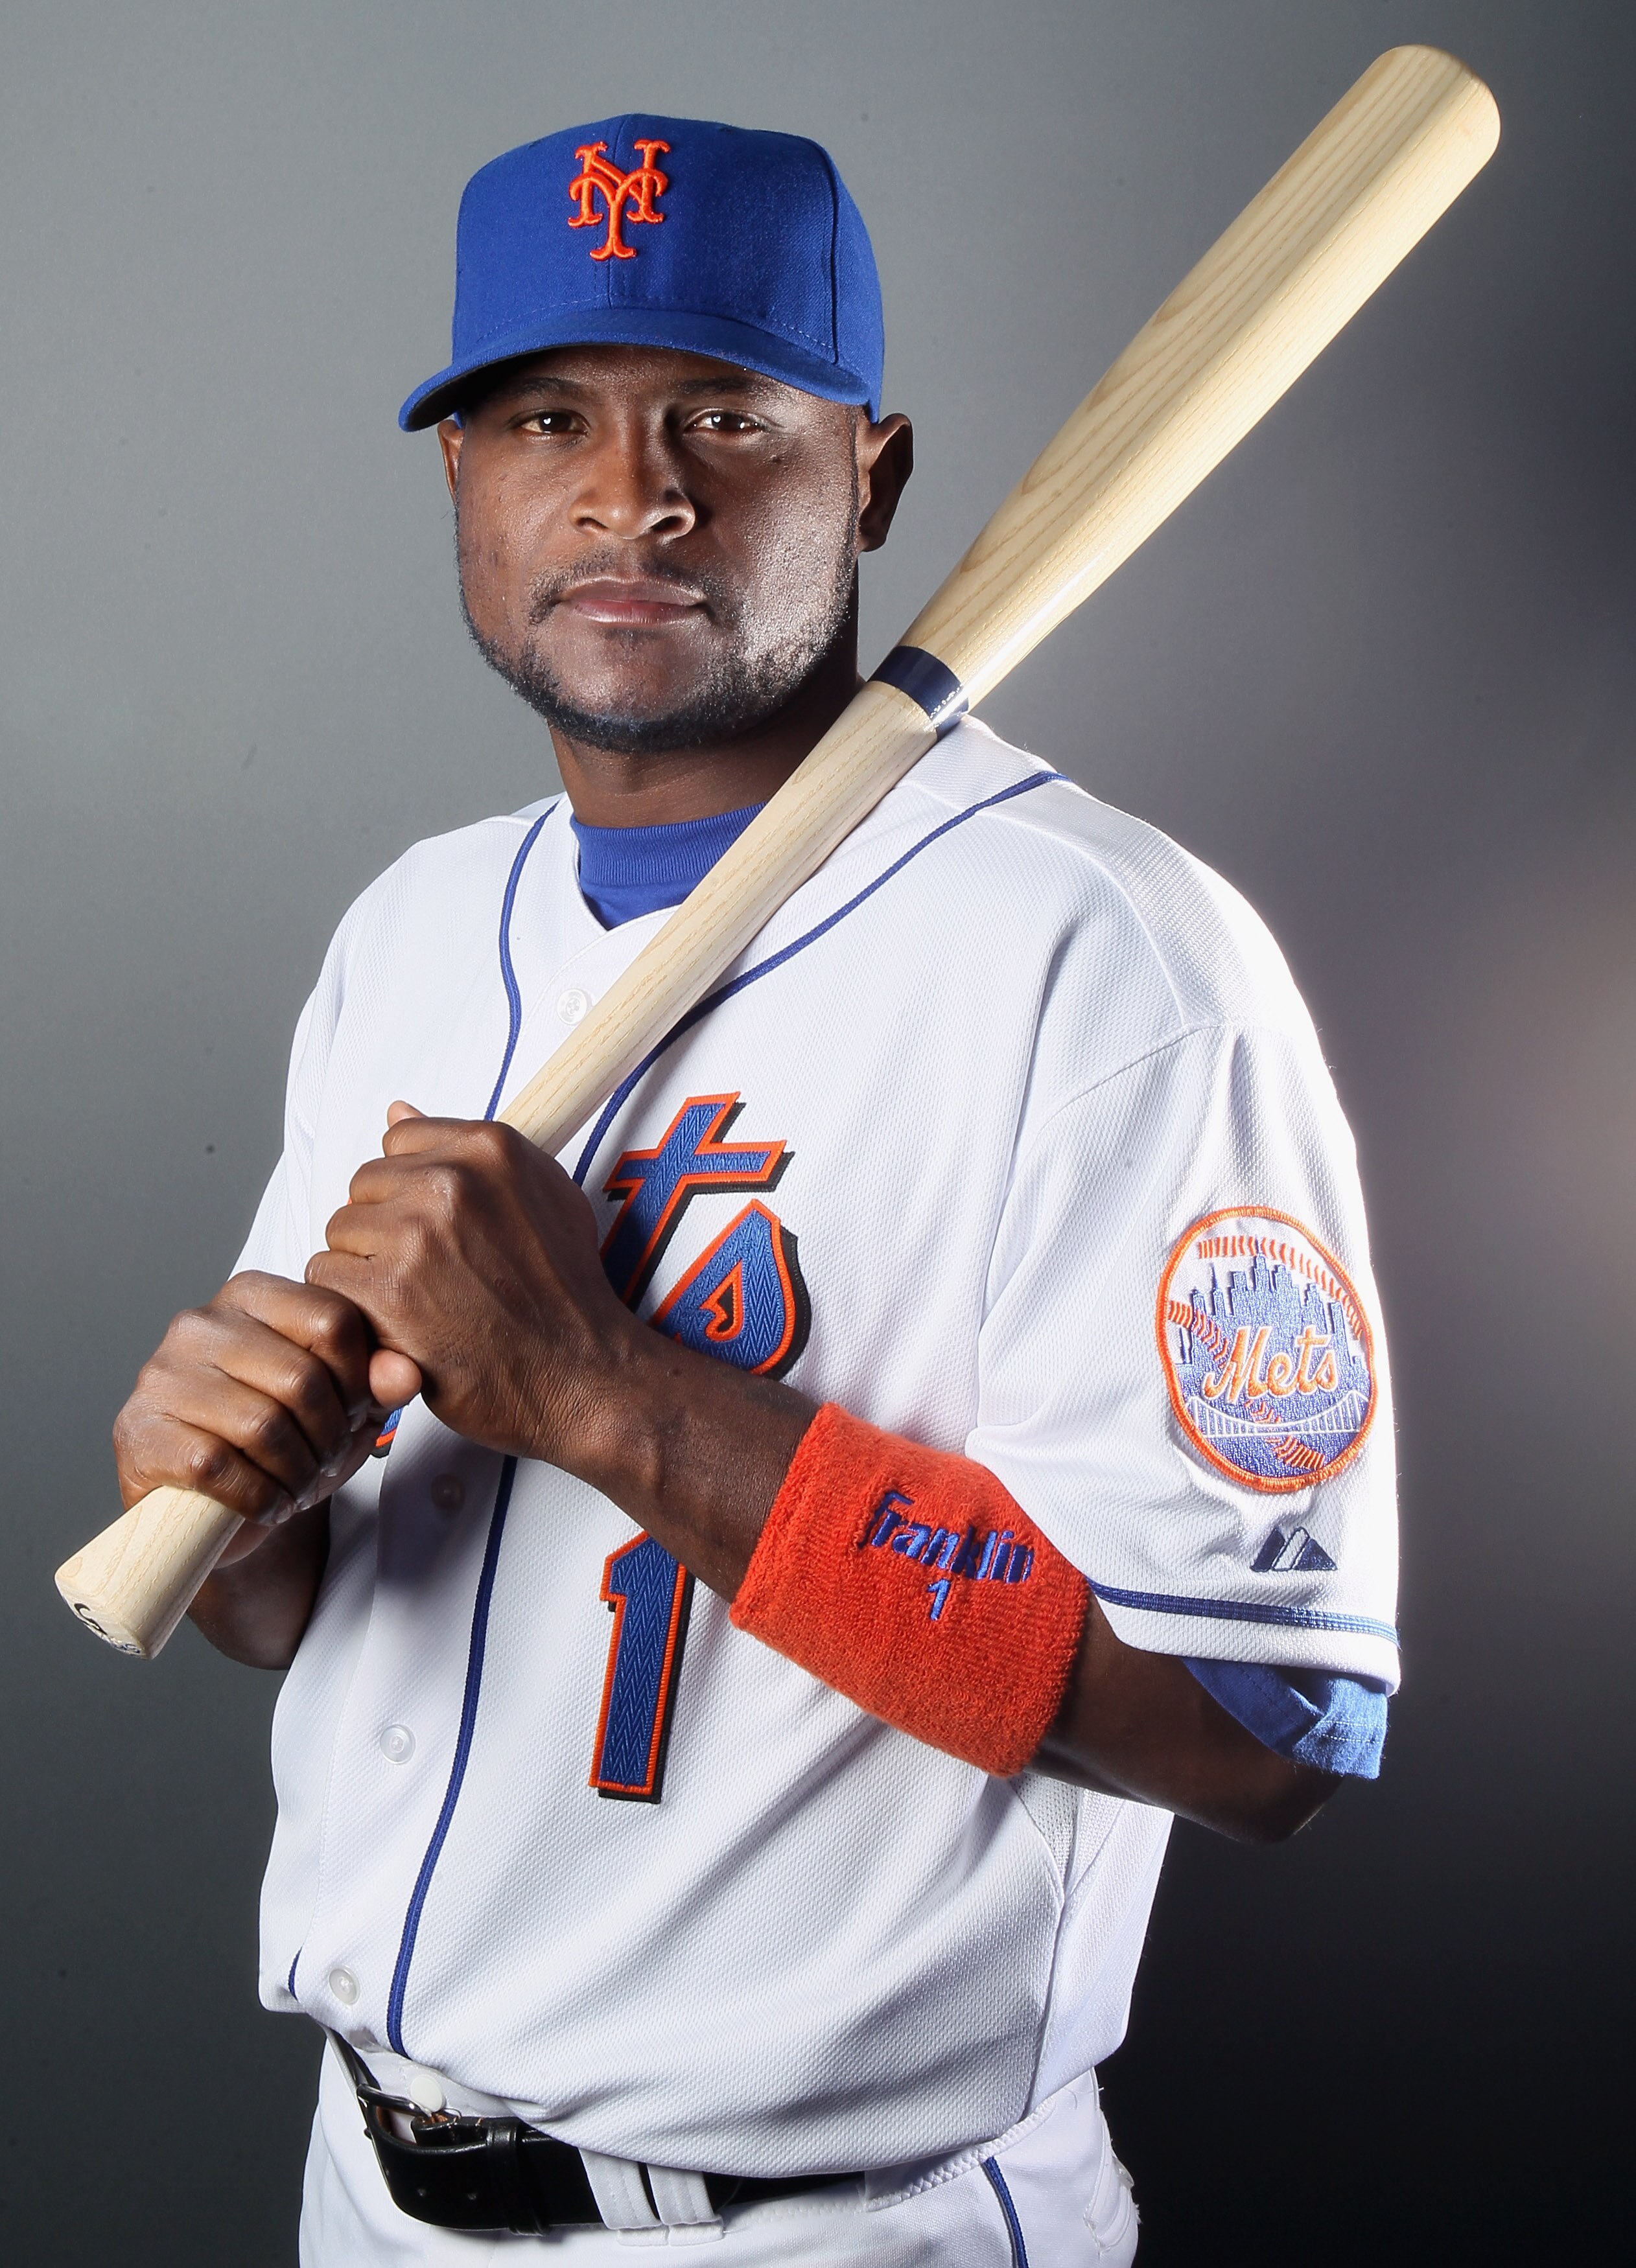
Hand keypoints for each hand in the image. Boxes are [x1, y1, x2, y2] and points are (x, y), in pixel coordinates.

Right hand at [112, 1272, 396, 1567]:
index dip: (359, 1380)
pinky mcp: (141, 1431)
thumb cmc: (279, 1443)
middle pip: (302, 1378)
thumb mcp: (342, 1410)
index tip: (355, 1415)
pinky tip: (265, 1503)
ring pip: (263, 1426)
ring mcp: (162, 1375)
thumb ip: (379, 1384)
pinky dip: (257, 1497)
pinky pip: (218, 1466)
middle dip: (329, 1436)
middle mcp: (201, 1323)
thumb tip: (405, 1374)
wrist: (210, 1505)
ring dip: (297, 1473)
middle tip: (326, 1462)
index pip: (334, 1319)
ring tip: (298, 1484)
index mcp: (252, 1296)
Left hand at [307, 1105, 637, 1474]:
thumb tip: (396, 1112)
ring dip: (363, 1270)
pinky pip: (327, 1280)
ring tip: (414, 1302)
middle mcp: (450, 1182)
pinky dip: (353, 1308)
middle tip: (427, 1275)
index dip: (409, 1189)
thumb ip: (470, 1152)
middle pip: (363, 1187)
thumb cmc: (567, 1291)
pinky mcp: (388, 1293)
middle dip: (383, 1230)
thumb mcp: (546, 1194)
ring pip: (339, 1234)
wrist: (581, 1374)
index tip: (435, 1228)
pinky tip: (395, 1326)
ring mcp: (416, 1236)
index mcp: (488, 1148)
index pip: (399, 1141)